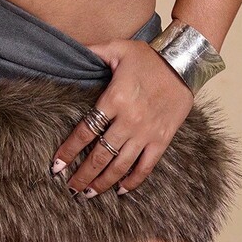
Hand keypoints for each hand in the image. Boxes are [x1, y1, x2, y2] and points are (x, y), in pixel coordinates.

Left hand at [51, 38, 194, 198]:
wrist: (184, 64)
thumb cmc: (148, 56)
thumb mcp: (117, 47)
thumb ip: (93, 50)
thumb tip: (70, 47)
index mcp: (114, 99)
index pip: (86, 131)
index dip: (69, 150)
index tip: (57, 165)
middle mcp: (129, 120)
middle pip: (100, 155)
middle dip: (83, 174)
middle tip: (71, 188)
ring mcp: (147, 133)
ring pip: (120, 165)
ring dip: (103, 182)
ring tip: (88, 194)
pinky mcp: (162, 140)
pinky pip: (146, 166)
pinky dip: (133, 181)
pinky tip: (121, 190)